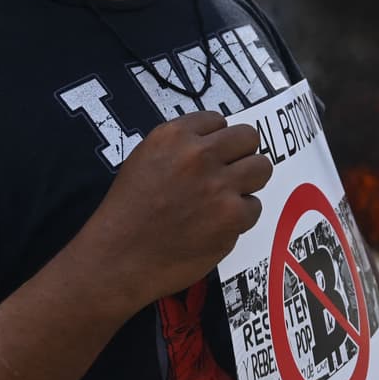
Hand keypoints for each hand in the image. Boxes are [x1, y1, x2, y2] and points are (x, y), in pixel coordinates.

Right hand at [77, 111, 271, 311]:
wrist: (116, 259)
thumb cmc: (127, 213)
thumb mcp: (145, 159)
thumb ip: (181, 147)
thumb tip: (216, 144)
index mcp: (174, 136)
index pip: (218, 120)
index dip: (217, 141)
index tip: (211, 157)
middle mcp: (199, 155)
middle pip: (249, 137)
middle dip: (241, 155)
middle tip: (229, 174)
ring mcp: (218, 185)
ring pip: (262, 167)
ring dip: (249, 182)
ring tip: (227, 198)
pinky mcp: (231, 216)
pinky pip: (254, 206)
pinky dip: (241, 218)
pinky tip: (217, 226)